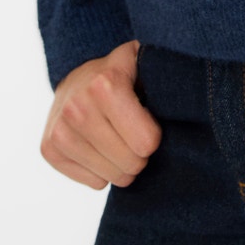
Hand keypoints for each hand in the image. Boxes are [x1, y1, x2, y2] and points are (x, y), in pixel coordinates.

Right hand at [40, 40, 161, 188]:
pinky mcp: (49, 149)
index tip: (148, 119)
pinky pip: (93, 183)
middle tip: (133, 133)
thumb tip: (196, 91)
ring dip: (121, 163)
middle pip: (130, 164)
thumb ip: (167, 75)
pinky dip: (101, 170)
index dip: (153, 135)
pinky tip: (99, 145)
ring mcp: (60, 130)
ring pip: (111, 177)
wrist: (78, 73)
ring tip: (117, 138)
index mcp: (105, 84)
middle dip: (139, 153)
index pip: (146, 143)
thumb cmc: (124, 72)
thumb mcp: (146, 61)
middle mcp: (78, 108)